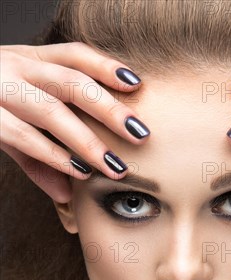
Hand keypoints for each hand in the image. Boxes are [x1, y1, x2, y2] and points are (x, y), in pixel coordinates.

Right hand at [0, 43, 149, 201]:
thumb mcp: (13, 119)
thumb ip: (41, 154)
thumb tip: (67, 196)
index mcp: (28, 59)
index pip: (74, 54)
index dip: (107, 66)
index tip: (136, 84)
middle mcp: (15, 67)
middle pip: (73, 82)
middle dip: (109, 109)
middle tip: (140, 134)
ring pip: (52, 110)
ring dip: (87, 142)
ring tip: (115, 167)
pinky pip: (24, 136)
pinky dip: (54, 155)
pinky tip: (78, 172)